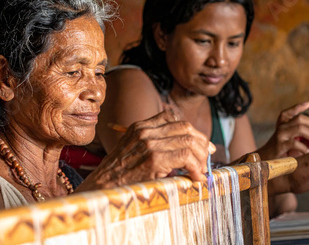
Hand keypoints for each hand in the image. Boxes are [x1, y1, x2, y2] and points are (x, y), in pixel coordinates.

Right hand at [80, 110, 213, 189]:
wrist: (100, 190)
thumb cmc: (117, 178)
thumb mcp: (132, 153)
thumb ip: (152, 146)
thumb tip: (182, 152)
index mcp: (140, 127)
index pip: (174, 118)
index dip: (193, 131)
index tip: (202, 145)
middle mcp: (145, 131)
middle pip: (185, 127)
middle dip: (202, 143)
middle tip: (207, 158)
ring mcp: (149, 144)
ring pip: (189, 140)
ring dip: (201, 157)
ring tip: (201, 171)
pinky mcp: (154, 159)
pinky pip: (186, 156)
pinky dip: (195, 167)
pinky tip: (195, 178)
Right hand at [260, 102, 308, 159]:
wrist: (265, 158)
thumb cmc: (281, 149)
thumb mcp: (290, 138)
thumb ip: (301, 134)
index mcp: (282, 123)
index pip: (289, 112)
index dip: (298, 107)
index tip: (308, 104)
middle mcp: (281, 126)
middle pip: (300, 118)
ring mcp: (280, 135)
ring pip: (300, 129)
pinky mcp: (280, 145)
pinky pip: (295, 143)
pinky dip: (304, 147)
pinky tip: (306, 151)